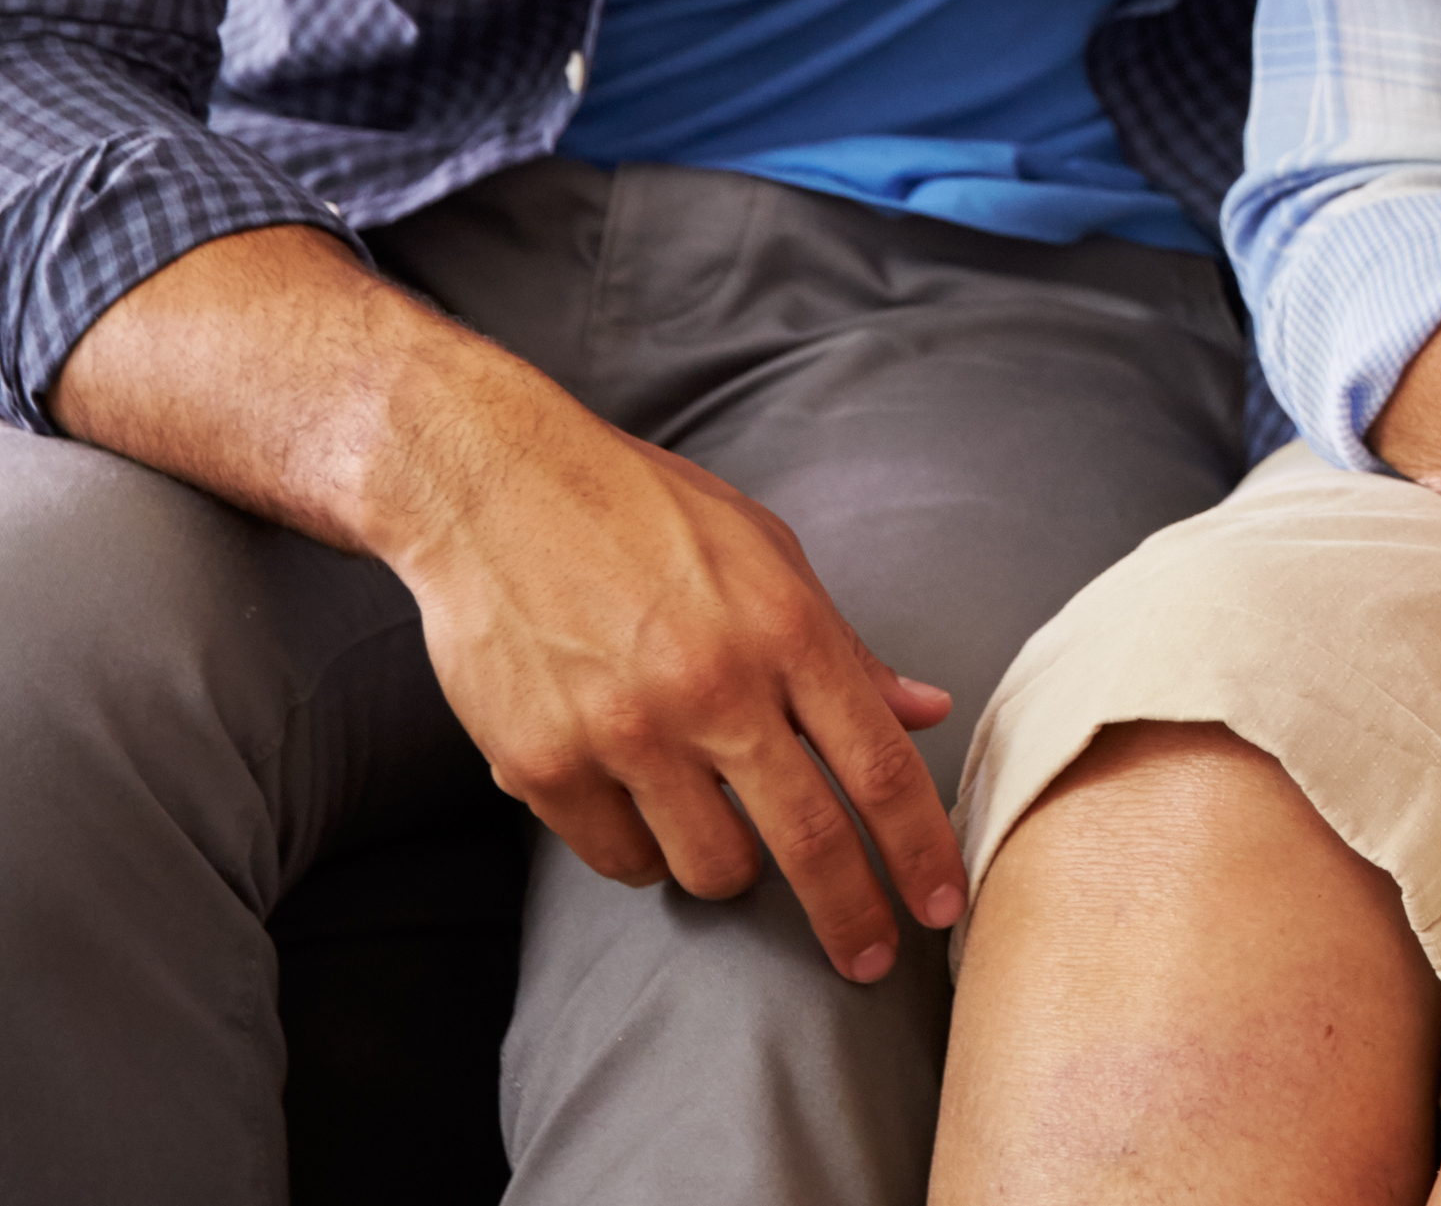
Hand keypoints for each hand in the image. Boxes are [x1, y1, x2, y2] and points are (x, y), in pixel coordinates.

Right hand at [387, 394, 964, 983]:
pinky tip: (642, 810)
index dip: (921, 850)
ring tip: (726, 830)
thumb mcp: (769, 554)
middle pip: (808, 841)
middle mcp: (712, 689)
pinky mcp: (541, 765)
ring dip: (733, 870)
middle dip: (853, 915)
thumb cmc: (644, 513)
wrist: (493, 488)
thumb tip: (927, 709)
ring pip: (711, 867)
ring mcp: (622, 733)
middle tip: (871, 957)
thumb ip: (846, 646)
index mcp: (785, 630)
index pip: (879, 767)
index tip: (943, 905)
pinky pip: (619, 858)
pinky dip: (644, 853)